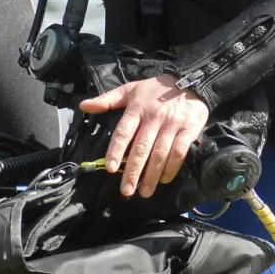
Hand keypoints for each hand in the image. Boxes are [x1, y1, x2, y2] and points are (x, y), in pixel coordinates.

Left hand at [79, 76, 208, 197]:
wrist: (190, 81)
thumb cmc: (155, 89)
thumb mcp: (130, 89)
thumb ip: (107, 100)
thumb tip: (84, 106)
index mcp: (137, 108)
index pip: (124, 132)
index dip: (116, 150)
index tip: (110, 168)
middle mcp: (154, 117)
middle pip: (141, 147)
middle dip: (133, 171)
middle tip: (126, 190)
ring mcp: (173, 124)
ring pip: (160, 153)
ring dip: (151, 175)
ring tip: (144, 192)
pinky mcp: (189, 129)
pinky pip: (179, 152)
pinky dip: (172, 168)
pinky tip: (164, 179)